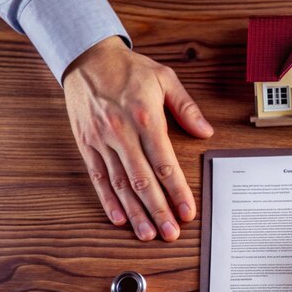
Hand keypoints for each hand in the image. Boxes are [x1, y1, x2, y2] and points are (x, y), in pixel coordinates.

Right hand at [63, 36, 213, 240]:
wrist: (86, 57)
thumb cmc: (129, 69)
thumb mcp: (165, 78)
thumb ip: (187, 108)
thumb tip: (206, 132)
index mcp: (145, 118)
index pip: (165, 164)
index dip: (177, 191)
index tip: (187, 211)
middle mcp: (122, 133)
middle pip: (142, 181)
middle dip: (158, 210)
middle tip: (170, 233)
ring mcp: (101, 140)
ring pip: (120, 184)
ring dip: (135, 212)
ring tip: (147, 234)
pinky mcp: (86, 144)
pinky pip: (98, 177)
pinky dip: (107, 200)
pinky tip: (118, 218)